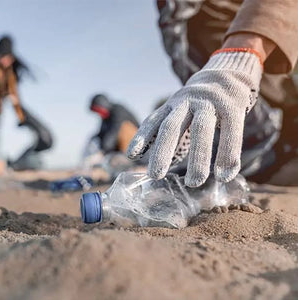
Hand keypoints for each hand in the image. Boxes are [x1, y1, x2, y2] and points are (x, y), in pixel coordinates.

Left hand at [128, 50, 262, 186]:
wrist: (228, 73)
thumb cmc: (200, 103)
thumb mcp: (181, 111)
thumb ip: (171, 134)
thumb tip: (159, 162)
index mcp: (172, 105)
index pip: (153, 121)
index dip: (141, 137)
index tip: (131, 155)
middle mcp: (187, 102)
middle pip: (172, 126)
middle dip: (162, 151)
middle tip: (155, 176)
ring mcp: (210, 103)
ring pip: (201, 130)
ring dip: (197, 158)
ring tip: (193, 183)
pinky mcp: (232, 108)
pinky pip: (230, 133)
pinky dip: (227, 156)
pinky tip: (224, 176)